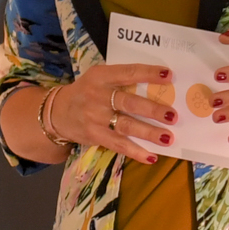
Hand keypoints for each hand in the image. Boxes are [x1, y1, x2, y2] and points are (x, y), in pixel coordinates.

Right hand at [47, 61, 179, 162]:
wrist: (56, 112)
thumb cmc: (86, 92)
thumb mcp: (98, 78)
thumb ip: (121, 80)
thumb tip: (157, 87)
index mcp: (101, 76)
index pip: (128, 72)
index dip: (148, 73)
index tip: (169, 75)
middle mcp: (98, 96)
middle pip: (129, 103)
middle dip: (152, 110)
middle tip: (172, 115)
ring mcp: (96, 118)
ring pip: (126, 126)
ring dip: (149, 133)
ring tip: (168, 138)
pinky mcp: (95, 136)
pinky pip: (118, 145)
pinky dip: (136, 152)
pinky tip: (151, 157)